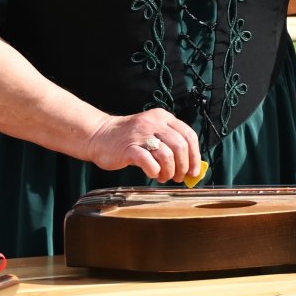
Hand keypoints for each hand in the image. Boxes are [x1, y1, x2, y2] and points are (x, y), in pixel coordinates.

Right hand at [84, 109, 204, 183]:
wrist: (99, 135)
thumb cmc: (129, 139)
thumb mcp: (153, 133)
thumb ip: (171, 144)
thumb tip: (192, 166)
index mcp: (164, 117)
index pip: (189, 135)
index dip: (195, 156)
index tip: (195, 171)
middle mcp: (154, 123)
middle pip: (180, 146)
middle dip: (184, 166)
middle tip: (179, 177)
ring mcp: (141, 135)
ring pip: (167, 155)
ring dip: (169, 171)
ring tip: (164, 177)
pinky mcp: (129, 148)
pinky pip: (149, 162)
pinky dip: (155, 171)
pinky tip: (153, 173)